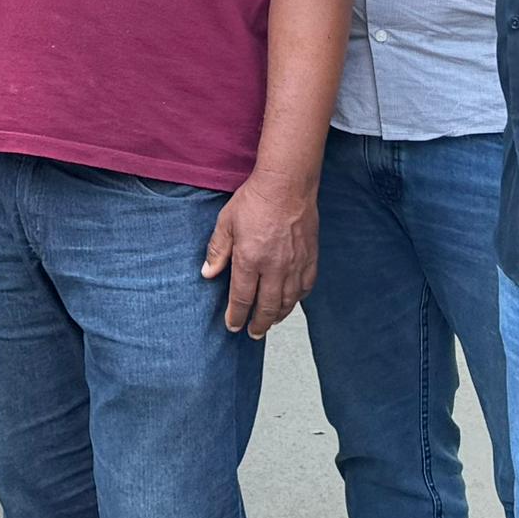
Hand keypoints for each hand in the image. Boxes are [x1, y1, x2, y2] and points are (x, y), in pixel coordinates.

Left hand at [201, 170, 317, 335]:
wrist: (288, 185)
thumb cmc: (255, 200)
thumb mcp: (226, 223)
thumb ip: (217, 251)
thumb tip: (208, 274)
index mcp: (250, 260)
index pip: (242, 299)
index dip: (236, 316)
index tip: (233, 325)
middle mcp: (274, 268)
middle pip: (266, 307)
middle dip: (258, 324)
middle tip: (253, 333)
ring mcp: (295, 265)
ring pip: (288, 301)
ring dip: (278, 315)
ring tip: (270, 322)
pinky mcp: (310, 258)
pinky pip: (306, 287)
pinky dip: (298, 299)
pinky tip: (292, 301)